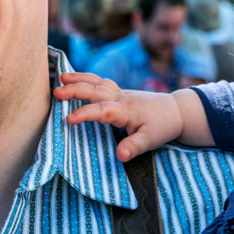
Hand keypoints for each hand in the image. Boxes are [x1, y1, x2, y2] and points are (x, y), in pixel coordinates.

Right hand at [53, 72, 183, 160]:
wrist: (177, 111)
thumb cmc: (163, 126)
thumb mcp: (150, 140)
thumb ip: (134, 147)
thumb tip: (120, 156)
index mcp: (125, 110)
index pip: (101, 111)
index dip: (84, 114)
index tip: (68, 120)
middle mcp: (121, 98)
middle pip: (95, 90)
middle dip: (75, 90)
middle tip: (56, 92)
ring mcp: (120, 93)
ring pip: (97, 82)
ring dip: (79, 79)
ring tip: (62, 77)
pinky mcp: (120, 93)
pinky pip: (101, 83)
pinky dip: (88, 79)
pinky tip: (78, 79)